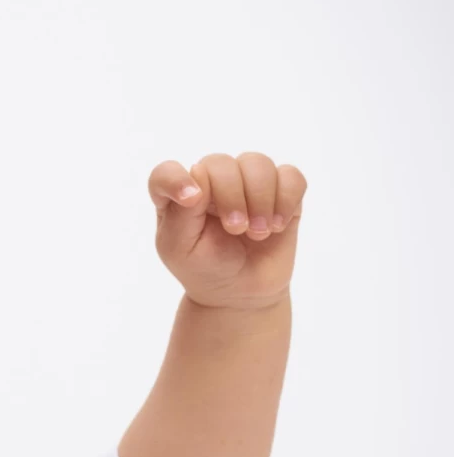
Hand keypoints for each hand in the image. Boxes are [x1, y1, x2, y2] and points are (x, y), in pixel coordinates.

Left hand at [148, 152, 305, 310]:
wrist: (240, 293)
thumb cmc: (204, 268)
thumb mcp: (180, 249)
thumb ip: (181, 212)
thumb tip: (197, 172)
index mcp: (177, 196)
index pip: (166, 173)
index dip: (176, 179)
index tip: (192, 200)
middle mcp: (210, 182)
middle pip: (221, 163)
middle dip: (231, 196)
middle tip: (236, 229)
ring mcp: (246, 183)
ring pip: (258, 163)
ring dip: (261, 198)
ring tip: (258, 232)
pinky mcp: (281, 192)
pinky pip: (291, 176)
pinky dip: (287, 199)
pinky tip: (278, 225)